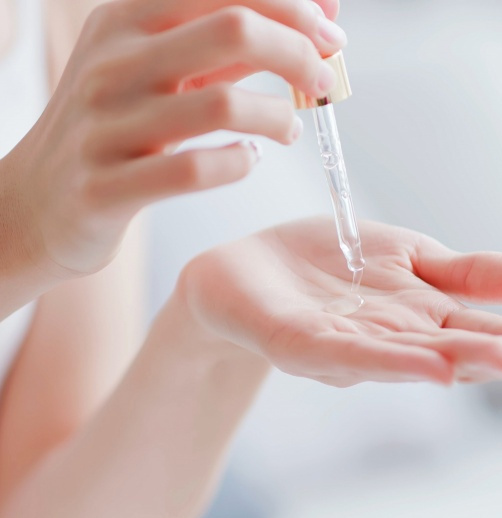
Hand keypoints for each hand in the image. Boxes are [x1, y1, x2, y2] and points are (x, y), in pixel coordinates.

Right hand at [1, 0, 345, 276]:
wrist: (42, 202)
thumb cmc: (112, 132)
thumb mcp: (156, 74)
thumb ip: (223, 48)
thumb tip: (310, 22)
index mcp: (123, 22)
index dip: (294, 7)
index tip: (331, 37)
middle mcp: (110, 64)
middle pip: (233, 29)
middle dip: (299, 54)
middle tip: (325, 82)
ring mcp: (103, 127)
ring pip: (221, 105)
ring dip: (277, 117)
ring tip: (290, 130)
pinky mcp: (105, 187)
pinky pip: (193, 170)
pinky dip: (238, 164)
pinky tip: (247, 161)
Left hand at [178, 217, 501, 386]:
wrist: (247, 266)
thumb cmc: (320, 260)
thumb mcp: (401, 252)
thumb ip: (456, 269)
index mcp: (414, 312)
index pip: (474, 326)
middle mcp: (388, 336)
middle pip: (449, 349)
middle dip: (490, 353)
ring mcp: (346, 344)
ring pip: (405, 356)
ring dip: (454, 360)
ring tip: (496, 359)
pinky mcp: (301, 343)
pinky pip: (348, 353)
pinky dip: (391, 360)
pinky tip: (433, 367)